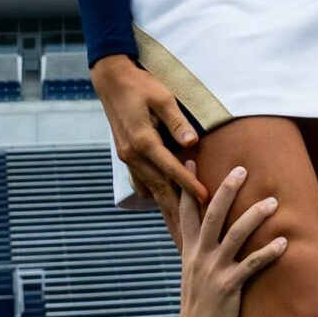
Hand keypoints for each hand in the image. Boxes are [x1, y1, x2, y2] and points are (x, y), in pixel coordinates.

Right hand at [93, 54, 206, 214]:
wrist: (111, 80)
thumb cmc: (141, 85)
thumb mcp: (162, 98)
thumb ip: (177, 122)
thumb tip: (192, 143)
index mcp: (143, 141)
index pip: (171, 169)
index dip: (190, 186)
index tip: (206, 200)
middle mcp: (133, 155)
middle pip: (159, 189)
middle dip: (174, 214)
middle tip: (186, 236)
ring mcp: (128, 157)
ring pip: (150, 189)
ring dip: (164, 209)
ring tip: (177, 229)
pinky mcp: (127, 156)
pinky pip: (141, 182)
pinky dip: (153, 195)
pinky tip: (163, 205)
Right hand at [163, 166, 286, 316]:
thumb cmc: (198, 307)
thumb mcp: (192, 274)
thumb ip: (198, 251)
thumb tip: (204, 233)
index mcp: (189, 252)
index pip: (186, 212)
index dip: (188, 186)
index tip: (192, 160)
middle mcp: (199, 257)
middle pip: (212, 215)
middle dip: (227, 189)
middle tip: (243, 168)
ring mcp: (214, 271)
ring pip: (235, 235)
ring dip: (254, 216)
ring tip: (273, 201)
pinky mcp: (230, 287)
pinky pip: (252, 265)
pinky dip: (269, 252)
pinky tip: (284, 241)